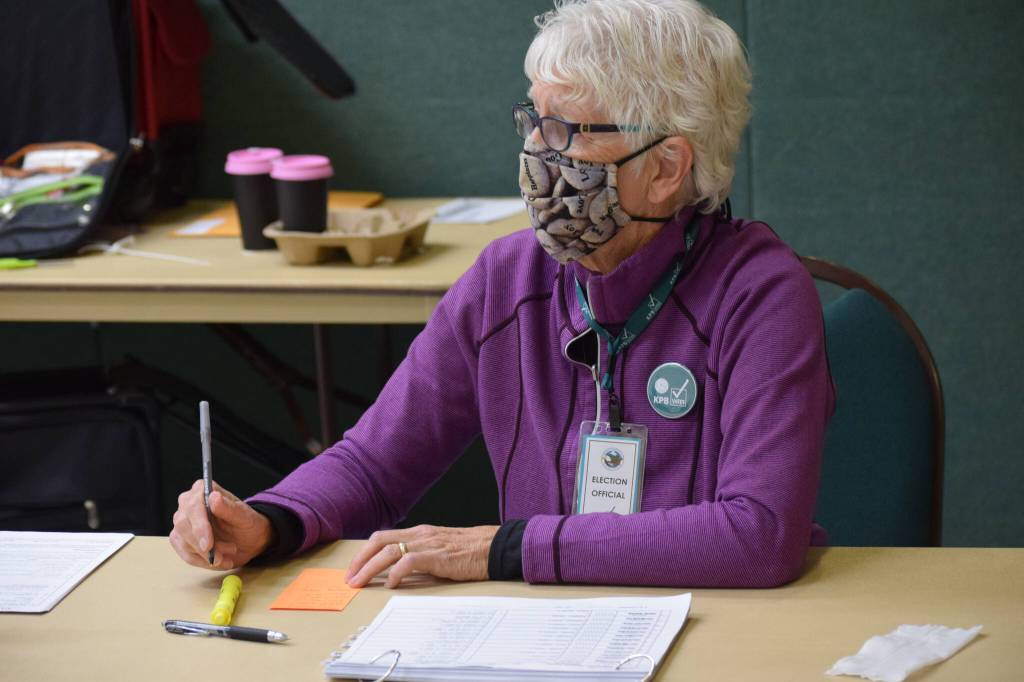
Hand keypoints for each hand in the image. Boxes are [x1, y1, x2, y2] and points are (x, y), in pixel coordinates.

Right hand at [169, 479, 272, 569]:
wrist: (248, 539)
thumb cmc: (246, 523)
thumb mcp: (244, 517)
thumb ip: (229, 508)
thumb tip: (213, 496)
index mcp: (203, 490)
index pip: (193, 505)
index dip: (199, 526)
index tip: (208, 544)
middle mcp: (188, 503)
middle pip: (183, 525)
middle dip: (202, 545)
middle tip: (219, 557)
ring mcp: (182, 521)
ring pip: (183, 541)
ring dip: (206, 555)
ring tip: (227, 556)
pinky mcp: (180, 538)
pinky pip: (185, 554)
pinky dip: (202, 561)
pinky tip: (218, 561)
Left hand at [345, 525, 499, 588]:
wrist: (496, 547)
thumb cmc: (472, 552)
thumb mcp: (441, 551)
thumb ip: (422, 557)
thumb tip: (400, 574)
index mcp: (420, 533)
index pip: (383, 537)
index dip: (365, 552)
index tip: (354, 569)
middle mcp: (420, 534)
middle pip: (379, 541)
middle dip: (360, 559)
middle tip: (350, 578)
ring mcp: (428, 543)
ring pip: (389, 551)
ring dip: (370, 568)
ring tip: (360, 583)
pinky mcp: (437, 555)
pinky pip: (409, 561)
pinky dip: (395, 572)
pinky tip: (390, 584)